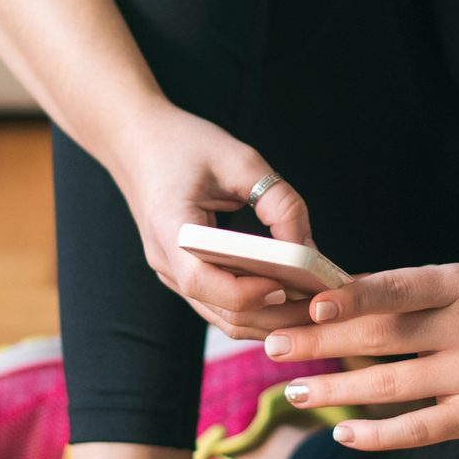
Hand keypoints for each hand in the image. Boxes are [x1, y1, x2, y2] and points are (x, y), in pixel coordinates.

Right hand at [114, 105, 315, 339]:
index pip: (204, 282)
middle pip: (221, 312)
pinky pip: (220, 304)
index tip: (290, 283)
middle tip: (323, 305)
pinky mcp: (182, 273)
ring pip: (223, 317)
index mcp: (170, 229)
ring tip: (313, 306)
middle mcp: (166, 261)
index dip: (249, 291)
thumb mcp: (240, 159)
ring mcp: (171, 273)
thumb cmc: (183, 143)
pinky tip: (289, 295)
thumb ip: (279, 201)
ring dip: (269, 319)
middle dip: (275, 317)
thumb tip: (310, 247)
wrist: (135, 140)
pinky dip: (255, 306)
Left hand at [268, 262, 458, 449]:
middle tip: (272, 346)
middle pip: (383, 337)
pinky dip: (377, 434)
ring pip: (391, 385)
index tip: (310, 305)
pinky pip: (418, 429)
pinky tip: (342, 432)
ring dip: (335, 390)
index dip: (354, 297)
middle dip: (321, 343)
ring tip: (293, 392)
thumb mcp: (458, 286)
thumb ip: (403, 294)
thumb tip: (323, 301)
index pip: (399, 289)